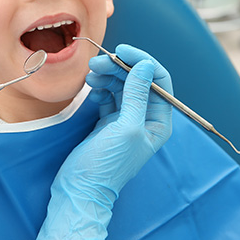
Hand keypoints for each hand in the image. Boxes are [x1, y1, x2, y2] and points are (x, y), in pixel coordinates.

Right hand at [32, 46, 171, 239]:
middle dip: (118, 67)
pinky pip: (108, 95)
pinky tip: (92, 90)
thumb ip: (137, 94)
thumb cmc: (107, 164)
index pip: (159, 80)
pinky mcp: (108, 121)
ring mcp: (126, 119)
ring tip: (91, 74)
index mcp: (158, 120)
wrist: (81, 188)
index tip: (121, 51)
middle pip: (137, 80)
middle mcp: (145, 117)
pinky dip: (100, 88)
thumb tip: (145, 65)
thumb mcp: (126, 127)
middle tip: (97, 62)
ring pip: (121, 86)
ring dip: (107, 76)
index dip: (142, 62)